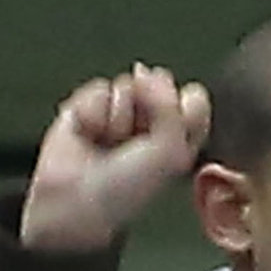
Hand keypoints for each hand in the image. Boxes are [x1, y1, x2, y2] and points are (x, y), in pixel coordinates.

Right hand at [20, 65, 210, 251]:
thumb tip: (144, 71)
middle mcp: (154, 123)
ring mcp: (122, 113)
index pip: (195, 99)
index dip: (181, 107)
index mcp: (181, 138)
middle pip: (160, 83)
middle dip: (147, 108)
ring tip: (109, 141)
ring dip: (117, 115)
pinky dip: (92, 112)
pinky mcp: (90, 106)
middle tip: (135, 140)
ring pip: (127, 84)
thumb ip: (171, 108)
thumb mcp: (169, 154)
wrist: (75, 199)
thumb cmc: (126, 190)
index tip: (167, 132)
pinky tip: (87, 134)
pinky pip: (98, 89)